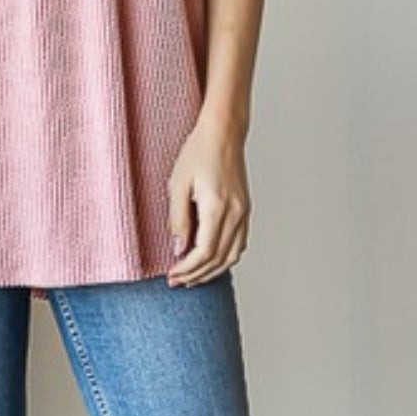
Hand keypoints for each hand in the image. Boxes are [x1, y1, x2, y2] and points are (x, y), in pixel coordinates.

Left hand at [166, 113, 250, 287]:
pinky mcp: (245, 211)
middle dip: (197, 275)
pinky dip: (224, 259)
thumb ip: (178, 220)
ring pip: (232, 256)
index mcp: (218, 207)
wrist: (223, 133)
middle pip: (218, 259)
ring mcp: (244, 213)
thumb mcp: (177, 184)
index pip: (204, 252)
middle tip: (177, 282)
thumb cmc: (199, 152)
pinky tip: (209, 261)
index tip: (171, 275)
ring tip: (191, 277)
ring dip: (211, 271)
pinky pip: (239, 244)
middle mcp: (236, 214)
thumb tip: (178, 249)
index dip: (187, 269)